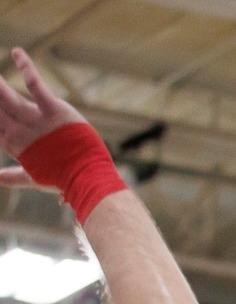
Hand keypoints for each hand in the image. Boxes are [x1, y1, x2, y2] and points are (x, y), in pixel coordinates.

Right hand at [0, 49, 85, 186]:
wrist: (86, 179)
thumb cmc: (61, 179)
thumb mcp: (33, 177)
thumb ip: (12, 176)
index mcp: (13, 144)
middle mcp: (19, 131)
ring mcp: (36, 120)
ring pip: (7, 96)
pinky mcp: (54, 110)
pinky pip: (36, 85)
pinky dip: (26, 68)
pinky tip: (17, 52)